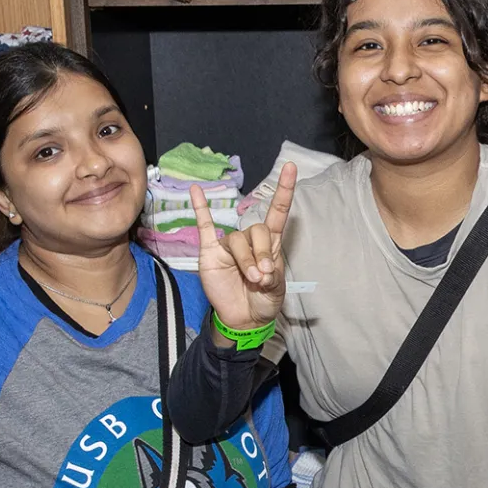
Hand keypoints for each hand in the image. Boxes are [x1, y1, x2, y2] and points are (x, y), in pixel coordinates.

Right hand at [195, 162, 295, 331]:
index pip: (278, 212)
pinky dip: (200, 208)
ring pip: (236, 240)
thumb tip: (261, 269)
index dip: (285, 191)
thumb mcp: (276, 290)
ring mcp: (229, 245)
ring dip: (246, 259)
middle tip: (263, 277)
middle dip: (261, 253)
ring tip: (251, 278)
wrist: (244, 319)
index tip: (291, 168)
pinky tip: (196, 190)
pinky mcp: (211, 252)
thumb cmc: (263, 301)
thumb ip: (272, 276)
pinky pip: (204, 226)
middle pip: (257, 230)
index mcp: (270, 245)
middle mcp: (250, 240)